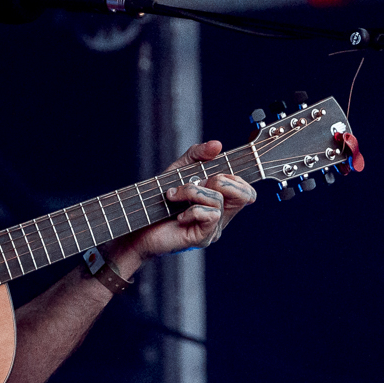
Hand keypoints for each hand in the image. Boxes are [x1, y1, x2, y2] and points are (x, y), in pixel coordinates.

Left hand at [114, 141, 256, 261]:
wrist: (137, 224)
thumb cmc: (158, 199)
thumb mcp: (178, 170)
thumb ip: (197, 155)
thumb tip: (217, 145)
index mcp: (221, 200)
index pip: (246, 189)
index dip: (234, 177)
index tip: (211, 174)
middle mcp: (222, 215)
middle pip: (245, 194)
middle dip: (218, 180)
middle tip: (194, 184)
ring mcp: (214, 228)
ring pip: (219, 200)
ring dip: (191, 192)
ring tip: (173, 196)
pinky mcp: (204, 237)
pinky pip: (209, 214)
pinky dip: (191, 209)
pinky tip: (178, 215)